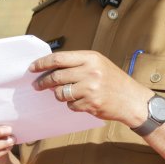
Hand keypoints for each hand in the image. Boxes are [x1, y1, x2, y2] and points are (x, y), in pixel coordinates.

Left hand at [30, 50, 147, 125]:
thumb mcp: (98, 64)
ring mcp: (90, 89)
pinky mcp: (90, 104)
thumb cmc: (114, 81)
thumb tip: (51, 68)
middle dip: (43, 82)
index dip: (42, 63)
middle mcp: (90, 71)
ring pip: (60, 93)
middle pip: (56, 77)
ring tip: (66, 94)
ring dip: (59, 95)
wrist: (132, 100)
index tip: (32, 68)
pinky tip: (82, 101)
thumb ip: (77, 64)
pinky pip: (70, 105)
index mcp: (90, 58)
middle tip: (37, 85)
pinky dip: (72, 104)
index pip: (59, 58)